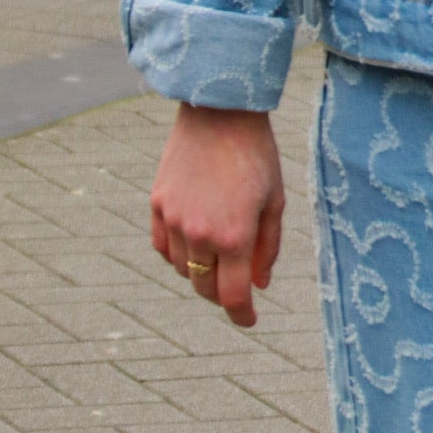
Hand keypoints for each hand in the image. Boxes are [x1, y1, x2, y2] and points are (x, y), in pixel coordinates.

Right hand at [150, 106, 284, 327]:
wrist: (219, 111)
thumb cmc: (255, 153)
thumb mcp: (275, 200)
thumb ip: (268, 246)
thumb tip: (260, 284)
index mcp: (234, 236)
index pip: (232, 296)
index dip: (242, 315)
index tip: (250, 320)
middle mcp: (200, 234)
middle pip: (204, 288)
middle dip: (222, 293)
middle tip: (237, 285)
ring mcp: (174, 220)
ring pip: (182, 269)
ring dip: (200, 271)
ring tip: (218, 253)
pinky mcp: (157, 204)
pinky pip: (162, 247)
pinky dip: (177, 254)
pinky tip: (192, 243)